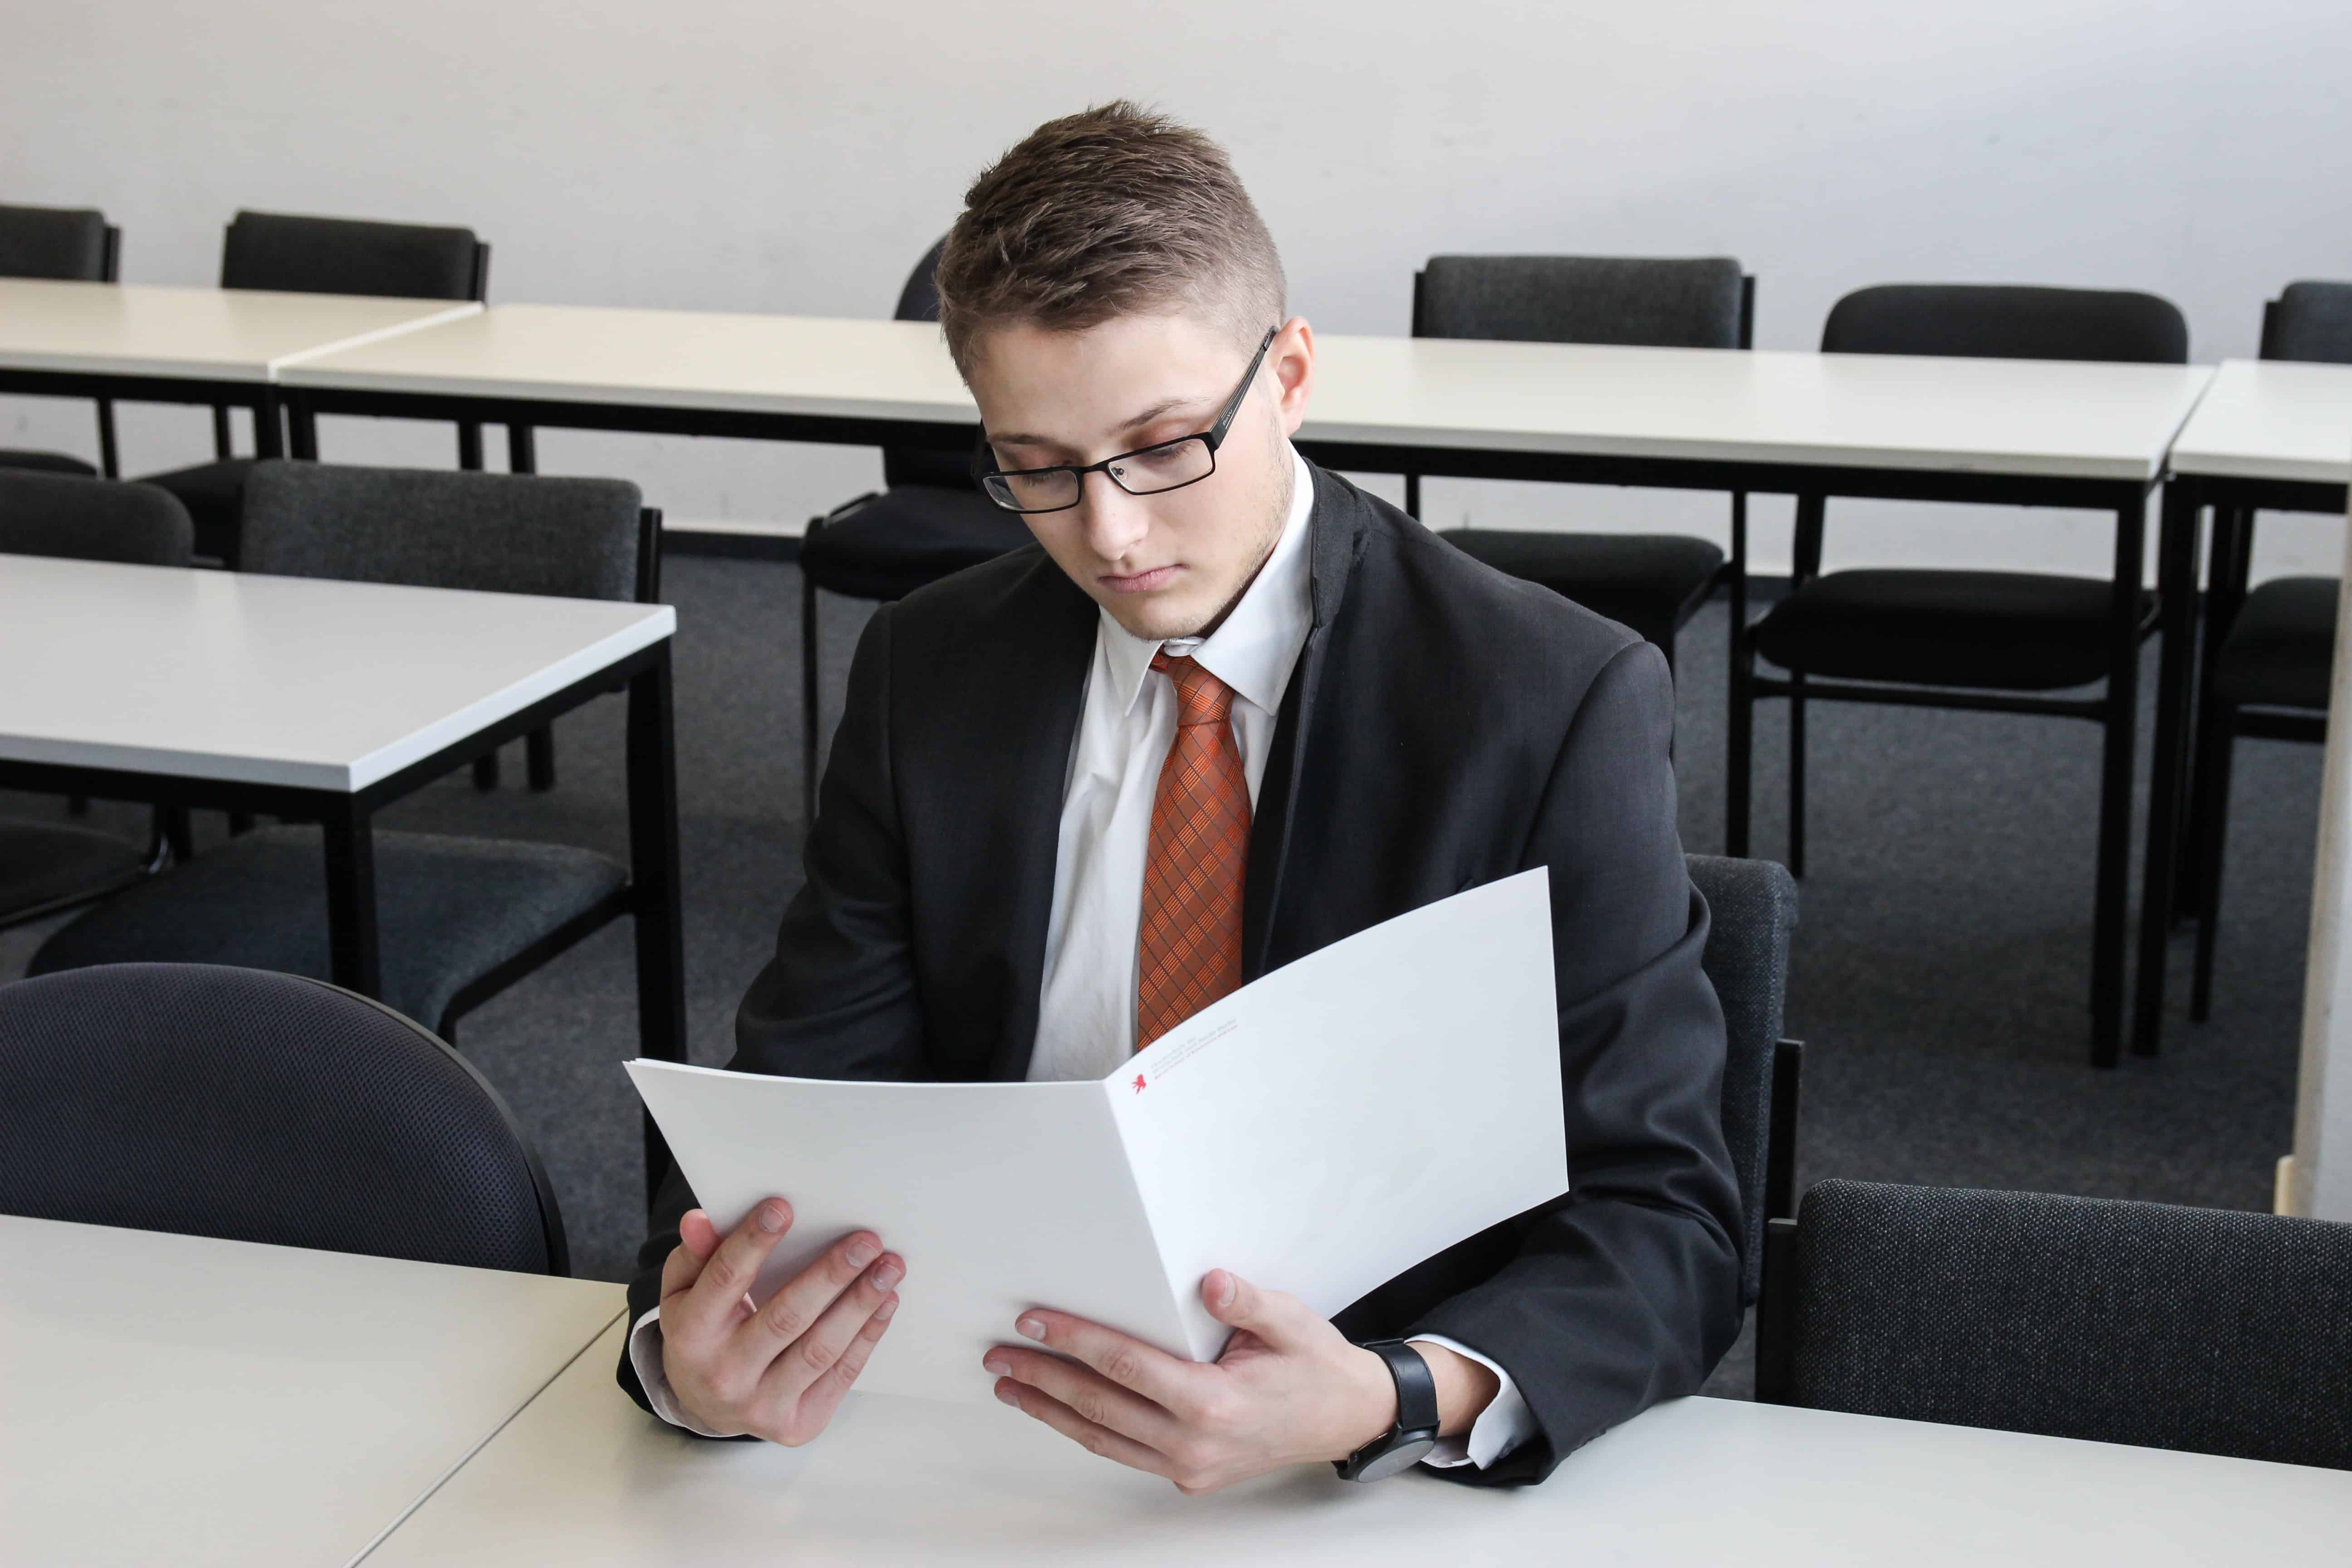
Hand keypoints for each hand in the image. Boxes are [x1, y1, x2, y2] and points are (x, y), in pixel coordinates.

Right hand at [658, 1198, 903, 1443]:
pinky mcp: (796, 1424)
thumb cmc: (701, 1332)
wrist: (704, 1406)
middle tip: (865, 1241)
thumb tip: (700, 1218)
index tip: (783, 1207)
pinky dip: (867, 1336)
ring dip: (861, 1305)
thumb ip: (696, 1254)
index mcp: (690, 1336)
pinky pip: (841, 1374)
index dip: (753, 1243)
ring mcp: (761, 1406)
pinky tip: (885, 1302)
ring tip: (889, 1267)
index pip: (725, 1281)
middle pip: (785, 1318)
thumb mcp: (683, 1291)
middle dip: (830, 1276)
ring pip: (820, 1350)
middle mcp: (724, 1375)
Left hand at [984, 1269, 1493, 1493]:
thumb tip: (1211, 1282)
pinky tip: (1062, 1411)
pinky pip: (1125, 1452)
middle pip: (1100, 1405)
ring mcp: (1190, 1467)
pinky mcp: (1190, 1476)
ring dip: (1052, 1411)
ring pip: (1103, 1438)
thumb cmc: (1315, 1365)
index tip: (1034, 1322)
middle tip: (999, 1356)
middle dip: (1043, 1379)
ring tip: (1011, 1387)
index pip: (1124, 1364)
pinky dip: (1087, 1431)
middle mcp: (1194, 1443)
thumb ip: (1247, 1303)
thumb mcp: (1290, 1322)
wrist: (1346, 1417)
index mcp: (1213, 1402)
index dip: (1074, 1340)